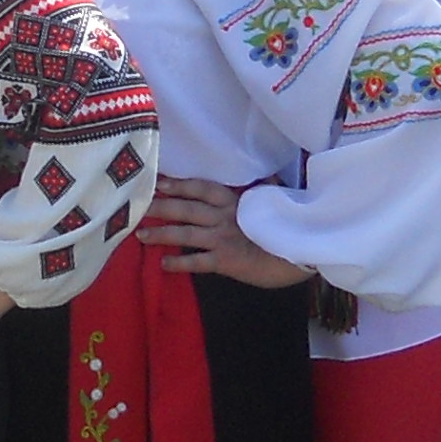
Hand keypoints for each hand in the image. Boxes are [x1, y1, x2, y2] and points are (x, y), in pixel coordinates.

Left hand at [145, 174, 309, 288]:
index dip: (178, 184)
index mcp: (235, 200)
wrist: (303, 252)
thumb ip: (263, 190)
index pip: (200, 188)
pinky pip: (196, 261)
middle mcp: (224, 216)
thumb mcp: (275, 202)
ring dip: (161, 234)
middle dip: (160, 207)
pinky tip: (163, 265)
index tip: (159, 182)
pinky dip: (179, 263)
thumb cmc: (290, 226)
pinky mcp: (225, 261)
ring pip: (185, 233)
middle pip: (185, 208)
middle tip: (138, 207)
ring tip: (141, 236)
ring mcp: (223, 238)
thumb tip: (264, 176)